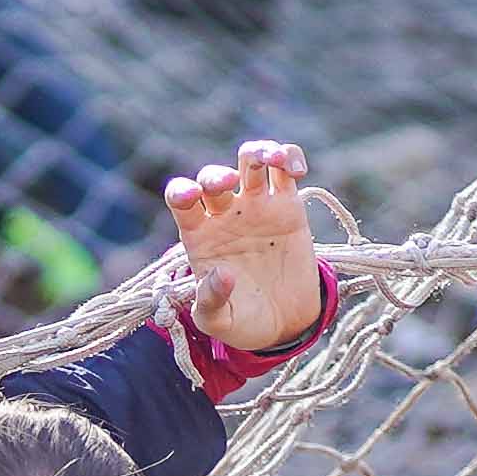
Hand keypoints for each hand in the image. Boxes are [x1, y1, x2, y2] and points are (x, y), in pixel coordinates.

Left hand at [160, 137, 325, 349]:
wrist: (284, 324)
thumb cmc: (242, 322)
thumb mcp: (219, 322)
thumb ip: (211, 302)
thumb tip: (222, 274)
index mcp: (198, 235)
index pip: (181, 199)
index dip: (181, 191)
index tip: (190, 195)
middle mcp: (224, 214)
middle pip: (214, 177)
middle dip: (218, 175)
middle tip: (230, 184)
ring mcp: (256, 207)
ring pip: (251, 162)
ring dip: (259, 151)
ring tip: (274, 159)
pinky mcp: (287, 206)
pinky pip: (285, 170)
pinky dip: (289, 157)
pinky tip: (296, 168)